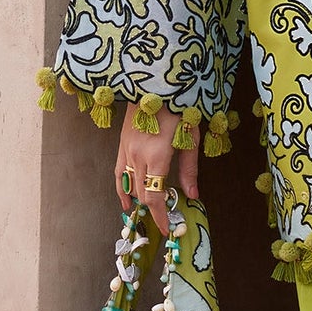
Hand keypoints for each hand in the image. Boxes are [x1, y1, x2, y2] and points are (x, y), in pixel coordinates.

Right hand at [115, 102, 198, 235]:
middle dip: (152, 210)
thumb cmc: (180, 107)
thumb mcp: (190, 137)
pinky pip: (118, 171)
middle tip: (163, 222)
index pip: (154, 196)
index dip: (160, 216)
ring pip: (128, 184)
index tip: (166, 228)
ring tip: (147, 214)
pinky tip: (126, 199)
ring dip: (138, 200)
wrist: (157, 82)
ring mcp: (126, 148)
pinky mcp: (121, 142)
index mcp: (157, 155)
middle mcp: (137, 155)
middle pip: (141, 193)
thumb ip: (189, 169)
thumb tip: (192, 196)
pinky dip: (121, 187)